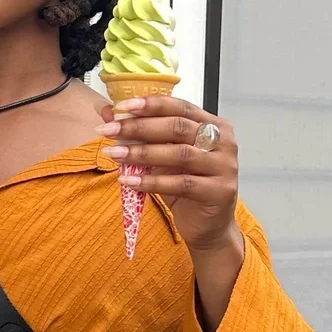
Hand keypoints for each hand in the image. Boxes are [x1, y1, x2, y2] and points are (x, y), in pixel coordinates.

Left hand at [98, 96, 238, 252]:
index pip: (179, 107)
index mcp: (213, 125)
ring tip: (113, 154)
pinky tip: (129, 180)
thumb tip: (107, 112)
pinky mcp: (219, 192)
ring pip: (178, 154)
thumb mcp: (162, 157)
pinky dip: (151, 182)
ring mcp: (224, 167)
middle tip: (109, 130)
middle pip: (177, 127)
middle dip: (138, 127)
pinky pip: (181, 183)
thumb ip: (141, 134)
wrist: (208, 226)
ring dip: (141, 153)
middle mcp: (223, 142)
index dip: (150, 105)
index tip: (120, 107)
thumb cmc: (186, 186)